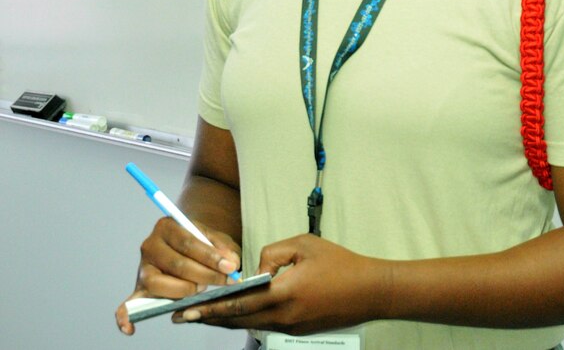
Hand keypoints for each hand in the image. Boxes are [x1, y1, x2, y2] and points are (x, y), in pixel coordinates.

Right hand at [115, 217, 240, 335]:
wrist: (184, 245)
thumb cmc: (201, 242)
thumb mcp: (215, 238)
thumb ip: (224, 248)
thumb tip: (232, 263)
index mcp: (167, 225)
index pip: (188, 242)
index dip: (210, 257)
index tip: (230, 268)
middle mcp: (150, 245)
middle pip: (176, 264)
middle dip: (204, 275)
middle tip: (224, 282)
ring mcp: (142, 269)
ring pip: (159, 284)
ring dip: (184, 291)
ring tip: (200, 290)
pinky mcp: (139, 289)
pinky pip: (127, 305)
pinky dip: (125, 317)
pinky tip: (130, 328)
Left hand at [172, 234, 387, 334]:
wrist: (370, 290)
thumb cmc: (339, 263)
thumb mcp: (303, 244)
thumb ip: (273, 252)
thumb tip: (256, 268)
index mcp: (283, 294)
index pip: (238, 303)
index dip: (210, 307)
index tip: (188, 308)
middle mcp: (284, 316)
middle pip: (238, 319)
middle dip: (209, 317)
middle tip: (183, 316)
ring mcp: (291, 327)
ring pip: (250, 324)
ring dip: (226, 319)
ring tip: (203, 314)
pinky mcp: (299, 329)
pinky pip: (266, 324)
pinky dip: (247, 318)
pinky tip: (237, 312)